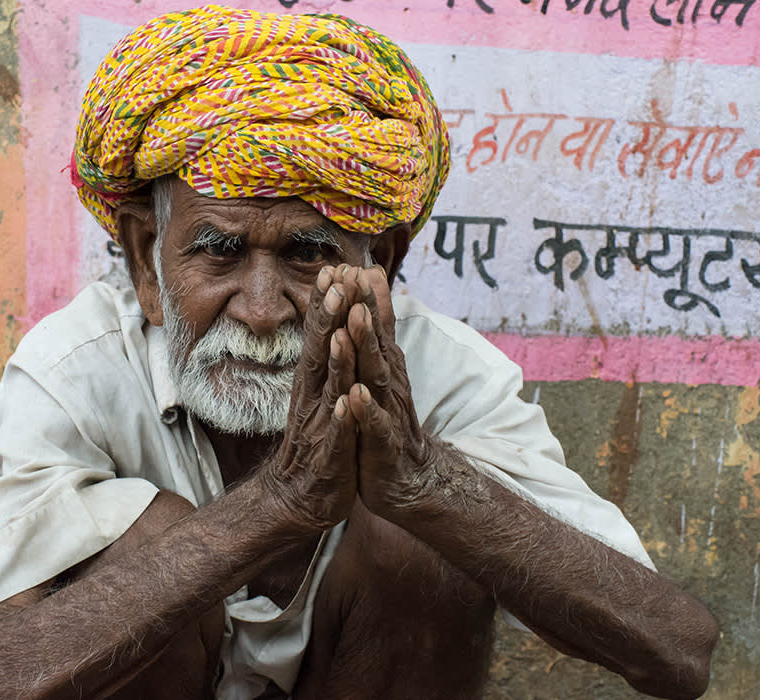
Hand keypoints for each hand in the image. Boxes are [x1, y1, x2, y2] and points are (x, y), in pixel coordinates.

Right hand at [258, 266, 361, 534]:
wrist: (301, 497)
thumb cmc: (320, 441)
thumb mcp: (326, 395)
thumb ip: (329, 358)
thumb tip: (332, 320)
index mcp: (317, 383)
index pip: (322, 336)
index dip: (327, 304)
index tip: (334, 267)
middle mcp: (315, 398)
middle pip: (321, 352)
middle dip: (327, 317)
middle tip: (333, 281)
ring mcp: (321, 426)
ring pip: (329, 388)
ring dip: (335, 360)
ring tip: (339, 332)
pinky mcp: (332, 457)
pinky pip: (338, 436)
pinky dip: (342, 419)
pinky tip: (346, 403)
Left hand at [321, 265, 433, 519]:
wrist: (406, 479)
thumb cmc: (387, 421)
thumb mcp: (383, 373)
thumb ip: (380, 330)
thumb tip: (376, 286)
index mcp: (384, 368)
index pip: (375, 328)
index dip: (365, 298)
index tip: (353, 264)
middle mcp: (389, 385)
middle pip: (376, 344)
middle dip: (365, 312)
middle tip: (354, 281)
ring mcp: (387, 414)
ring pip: (375, 377)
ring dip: (365, 350)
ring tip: (354, 323)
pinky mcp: (382, 445)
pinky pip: (373, 426)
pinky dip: (365, 410)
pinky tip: (355, 396)